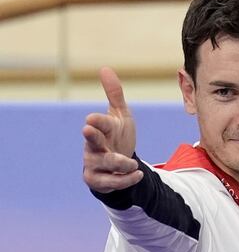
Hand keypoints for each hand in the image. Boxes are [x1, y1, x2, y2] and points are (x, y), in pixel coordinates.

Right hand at [82, 67, 141, 192]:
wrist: (120, 164)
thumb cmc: (117, 136)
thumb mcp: (120, 116)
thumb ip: (114, 95)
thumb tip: (104, 68)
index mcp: (100, 128)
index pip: (98, 122)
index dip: (96, 121)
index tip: (92, 119)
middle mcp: (93, 145)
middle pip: (92, 141)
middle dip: (92, 136)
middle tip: (87, 130)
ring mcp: (93, 162)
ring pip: (105, 163)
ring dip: (120, 163)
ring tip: (133, 165)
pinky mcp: (97, 180)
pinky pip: (111, 182)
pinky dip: (125, 180)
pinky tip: (138, 174)